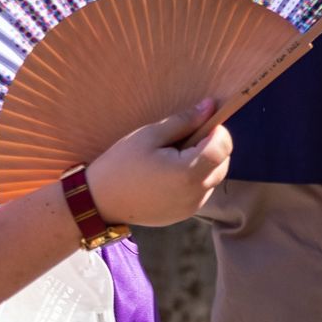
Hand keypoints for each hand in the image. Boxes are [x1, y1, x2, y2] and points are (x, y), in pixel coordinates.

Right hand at [87, 100, 232, 227]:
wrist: (98, 202)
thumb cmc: (121, 164)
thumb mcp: (150, 135)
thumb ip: (185, 121)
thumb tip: (210, 106)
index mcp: (188, 173)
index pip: (223, 147)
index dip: (217, 131)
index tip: (199, 123)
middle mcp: (195, 194)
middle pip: (223, 163)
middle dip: (212, 147)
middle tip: (184, 139)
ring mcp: (190, 208)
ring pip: (214, 178)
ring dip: (205, 164)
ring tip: (175, 157)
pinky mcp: (183, 215)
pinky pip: (201, 192)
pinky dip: (196, 179)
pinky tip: (171, 174)